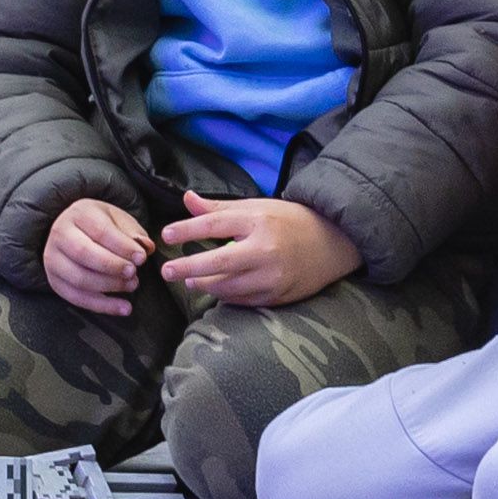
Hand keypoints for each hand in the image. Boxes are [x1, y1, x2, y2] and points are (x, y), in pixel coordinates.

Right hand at [39, 195, 155, 317]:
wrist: (75, 233)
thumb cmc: (101, 226)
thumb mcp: (118, 221)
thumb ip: (133, 233)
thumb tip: (146, 247)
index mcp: (78, 213)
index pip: (99, 231)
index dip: (122, 246)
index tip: (142, 257)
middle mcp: (60, 234)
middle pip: (83, 253)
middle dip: (112, 266)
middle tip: (134, 272)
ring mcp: (53, 259)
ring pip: (79, 278)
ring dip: (109, 286)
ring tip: (131, 285)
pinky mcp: (55, 281)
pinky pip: (77, 298)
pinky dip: (102, 306)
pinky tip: (124, 307)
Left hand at [156, 193, 359, 308]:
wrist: (332, 243)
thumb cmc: (289, 221)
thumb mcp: (256, 207)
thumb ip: (219, 208)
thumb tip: (186, 198)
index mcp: (258, 221)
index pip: (215, 225)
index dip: (187, 230)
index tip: (166, 235)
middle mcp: (265, 249)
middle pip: (218, 261)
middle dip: (188, 266)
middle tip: (165, 271)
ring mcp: (272, 276)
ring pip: (228, 286)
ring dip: (204, 284)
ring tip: (189, 281)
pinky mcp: (278, 296)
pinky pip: (243, 300)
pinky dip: (226, 295)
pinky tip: (216, 289)